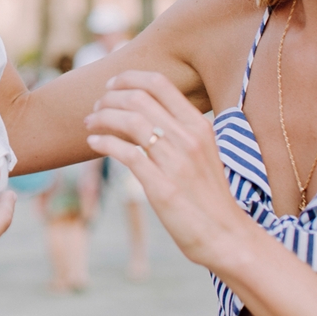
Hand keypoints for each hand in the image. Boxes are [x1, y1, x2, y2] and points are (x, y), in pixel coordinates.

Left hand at [84, 71, 250, 267]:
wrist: (226, 237)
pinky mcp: (162, 187)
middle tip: (96, 107)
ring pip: (130, 121)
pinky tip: (94, 143)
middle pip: (138, 98)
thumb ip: (178, 130)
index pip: (159, 83)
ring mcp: (176, 162)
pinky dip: (104, 142)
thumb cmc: (208, 195)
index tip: (112, 85)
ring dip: (102, 117)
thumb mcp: (202, 153)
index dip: (129, 78)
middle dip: (109, 98)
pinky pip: (126, 153)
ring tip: (90, 123)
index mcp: (199, 126)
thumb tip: (142, 111)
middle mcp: (189, 139)